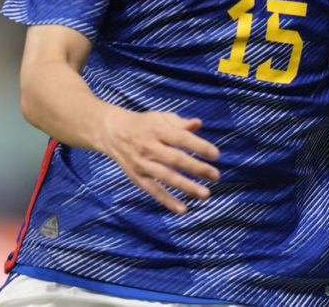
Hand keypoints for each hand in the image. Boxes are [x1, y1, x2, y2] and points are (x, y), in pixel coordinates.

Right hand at [99, 109, 219, 213]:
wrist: (113, 133)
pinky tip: (184, 209)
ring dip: (187, 187)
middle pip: (175, 159)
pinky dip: (168, 201)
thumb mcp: (161, 118)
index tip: (216, 155)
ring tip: (206, 194)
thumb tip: (198, 124)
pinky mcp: (137, 177)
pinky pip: (153, 191)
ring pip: (166, 177)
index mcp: (157, 130)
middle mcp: (148, 147)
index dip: (199, 146)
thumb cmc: (145, 125)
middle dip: (197, 168)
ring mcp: (141, 164)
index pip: (181, 139)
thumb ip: (180, 123)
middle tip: (216, 176)